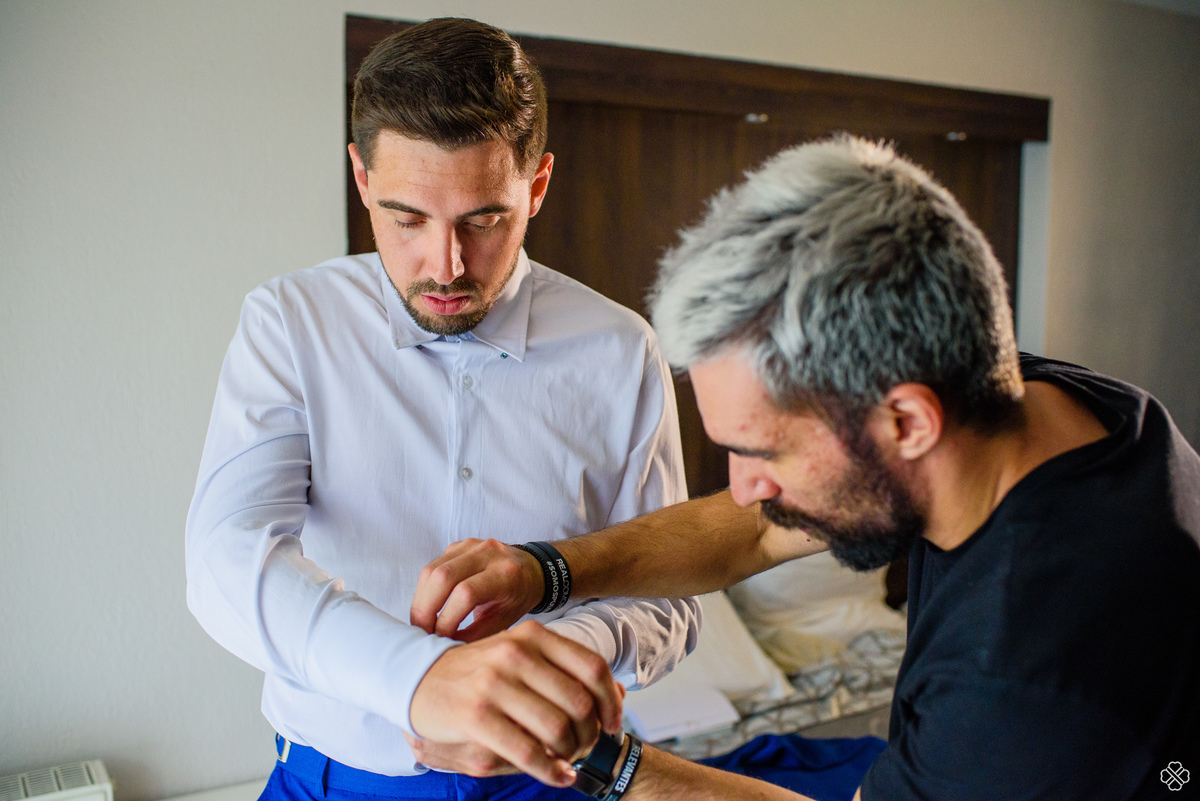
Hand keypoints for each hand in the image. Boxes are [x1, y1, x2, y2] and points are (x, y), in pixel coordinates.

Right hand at [409, 620, 623, 786]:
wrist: (417, 679)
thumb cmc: (479, 671)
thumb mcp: (521, 655)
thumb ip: (566, 668)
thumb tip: (618, 692)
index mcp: (533, 636)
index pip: (592, 667)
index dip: (611, 701)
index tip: (612, 723)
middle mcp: (516, 654)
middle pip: (579, 702)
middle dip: (590, 733)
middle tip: (585, 747)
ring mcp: (495, 683)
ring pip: (556, 728)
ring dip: (570, 753)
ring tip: (567, 760)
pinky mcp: (476, 715)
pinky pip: (527, 751)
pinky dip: (550, 770)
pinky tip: (558, 776)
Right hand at [411, 538, 543, 640]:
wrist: (531, 569)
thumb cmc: (518, 598)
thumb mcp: (504, 621)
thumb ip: (475, 635)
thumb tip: (444, 650)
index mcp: (506, 573)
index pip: (466, 593)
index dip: (447, 619)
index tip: (441, 640)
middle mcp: (488, 553)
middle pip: (443, 577)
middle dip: (426, 610)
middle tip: (423, 633)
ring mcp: (471, 545)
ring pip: (431, 570)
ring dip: (420, 601)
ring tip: (421, 624)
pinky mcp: (457, 546)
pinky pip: (431, 567)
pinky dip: (424, 590)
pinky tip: (427, 608)